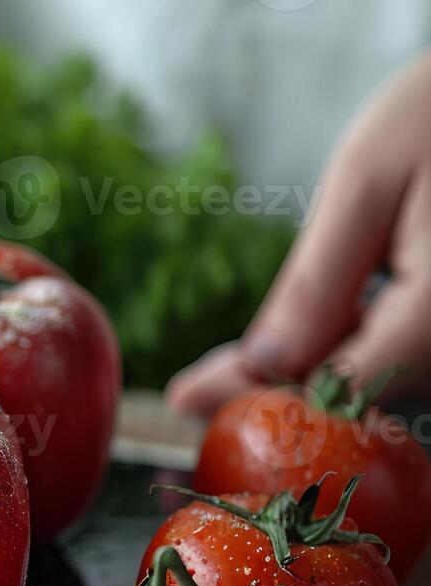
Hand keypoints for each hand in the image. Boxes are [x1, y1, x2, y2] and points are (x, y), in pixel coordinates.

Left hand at [167, 49, 430, 414]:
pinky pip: (399, 358)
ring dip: (307, 379)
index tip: (185, 399)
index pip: (343, 387)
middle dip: (276, 393)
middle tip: (191, 396)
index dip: (263, 398)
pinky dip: (345, 355)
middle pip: (362, 394)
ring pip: (379, 382)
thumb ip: (316, 284)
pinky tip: (293, 348)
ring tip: (223, 379)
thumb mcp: (364, 186)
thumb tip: (262, 366)